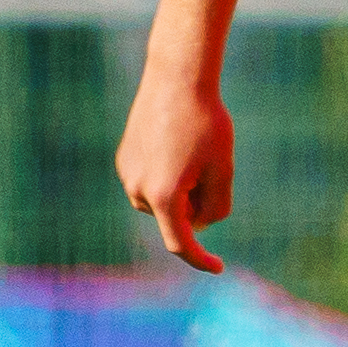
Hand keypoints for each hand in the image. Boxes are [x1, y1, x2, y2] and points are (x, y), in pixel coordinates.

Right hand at [117, 71, 234, 272]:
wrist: (176, 79)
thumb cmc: (206, 123)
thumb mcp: (223, 168)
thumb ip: (216, 205)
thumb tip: (199, 226)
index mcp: (164, 196)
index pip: (181, 243)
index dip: (201, 259)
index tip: (219, 267)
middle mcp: (138, 190)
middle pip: (177, 218)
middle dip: (198, 205)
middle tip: (212, 167)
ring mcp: (127, 174)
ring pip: (165, 202)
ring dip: (183, 190)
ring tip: (193, 151)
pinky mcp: (124, 160)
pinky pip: (152, 183)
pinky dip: (169, 175)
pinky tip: (177, 144)